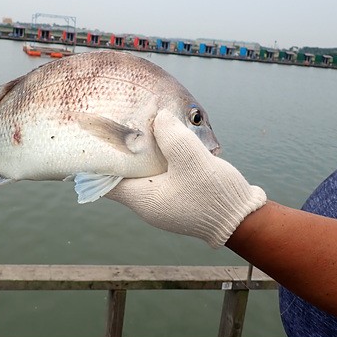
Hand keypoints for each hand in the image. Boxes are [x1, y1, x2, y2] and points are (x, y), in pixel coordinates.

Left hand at [106, 109, 266, 247]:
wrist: (243, 220)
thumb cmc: (214, 196)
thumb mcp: (192, 159)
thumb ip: (172, 135)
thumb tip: (158, 117)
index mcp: (142, 198)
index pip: (105, 181)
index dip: (97, 161)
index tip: (93, 140)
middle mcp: (148, 203)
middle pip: (123, 174)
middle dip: (121, 151)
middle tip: (119, 126)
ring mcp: (163, 201)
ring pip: (143, 172)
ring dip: (143, 153)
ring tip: (143, 128)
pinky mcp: (178, 196)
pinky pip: (160, 174)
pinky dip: (159, 158)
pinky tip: (167, 141)